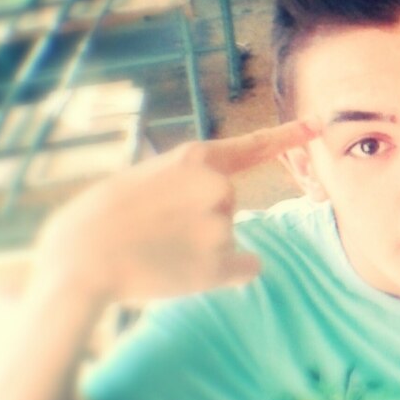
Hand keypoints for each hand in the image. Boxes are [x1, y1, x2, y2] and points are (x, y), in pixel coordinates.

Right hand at [34, 120, 316, 304]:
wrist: (82, 258)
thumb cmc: (99, 219)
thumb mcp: (143, 178)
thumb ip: (183, 182)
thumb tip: (211, 201)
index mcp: (195, 158)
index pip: (252, 146)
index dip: (288, 136)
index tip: (318, 125)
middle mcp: (219, 186)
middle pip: (227, 206)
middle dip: (200, 219)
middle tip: (157, 230)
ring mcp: (223, 223)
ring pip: (229, 239)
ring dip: (203, 248)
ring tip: (159, 251)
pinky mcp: (223, 261)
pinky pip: (245, 267)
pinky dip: (226, 274)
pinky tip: (187, 272)